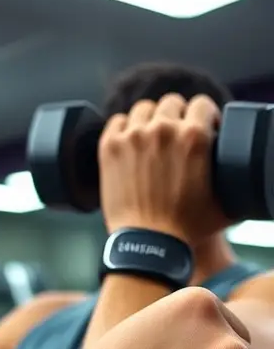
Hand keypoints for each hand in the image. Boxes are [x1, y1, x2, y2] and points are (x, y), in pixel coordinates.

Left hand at [98, 94, 227, 243]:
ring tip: (150, 139)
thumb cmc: (188, 229)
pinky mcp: (110, 147)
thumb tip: (238, 173)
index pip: (202, 104)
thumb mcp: (225, 202)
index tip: (200, 128)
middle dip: (176, 118)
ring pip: (143, 109)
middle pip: (171, 103)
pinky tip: (128, 143)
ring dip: (149, 120)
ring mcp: (134, 136)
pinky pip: (116, 122)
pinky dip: (123, 129)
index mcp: (194, 136)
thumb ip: (234, 180)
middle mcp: (163, 129)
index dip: (203, 116)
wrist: (149, 246)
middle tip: (174, 138)